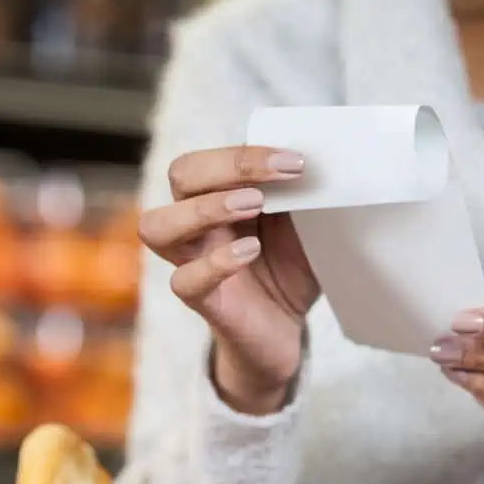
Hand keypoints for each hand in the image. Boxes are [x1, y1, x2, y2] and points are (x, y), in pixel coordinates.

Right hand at [139, 146, 319, 413]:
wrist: (286, 329)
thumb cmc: (289, 269)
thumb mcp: (302, 225)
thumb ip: (301, 195)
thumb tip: (326, 162)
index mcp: (219, 194)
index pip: (210, 158)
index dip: (245, 154)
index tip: (295, 161)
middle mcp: (196, 223)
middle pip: (180, 175)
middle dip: (224, 168)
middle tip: (270, 184)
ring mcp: (192, 261)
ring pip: (157, 226)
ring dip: (203, 209)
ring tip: (252, 206)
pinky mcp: (203, 301)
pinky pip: (184, 281)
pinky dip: (215, 263)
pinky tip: (249, 252)